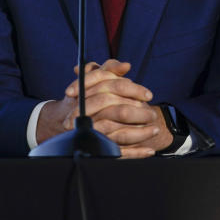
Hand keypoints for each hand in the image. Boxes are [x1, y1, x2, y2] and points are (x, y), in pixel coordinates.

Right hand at [36, 59, 172, 157]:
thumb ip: (109, 69)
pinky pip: (118, 154)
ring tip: (155, 130)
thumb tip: (126, 65)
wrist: (65, 120)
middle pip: (118, 111)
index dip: (133, 91)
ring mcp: (92, 132)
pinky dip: (135, 153)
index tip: (148, 95)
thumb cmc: (88, 95)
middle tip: (152, 114)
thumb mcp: (94, 78)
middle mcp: (88, 114)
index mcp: (87, 94)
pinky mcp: (97, 149)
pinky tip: (149, 151)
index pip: (112, 89)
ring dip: (141, 133)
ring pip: (119, 134)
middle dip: (140, 113)